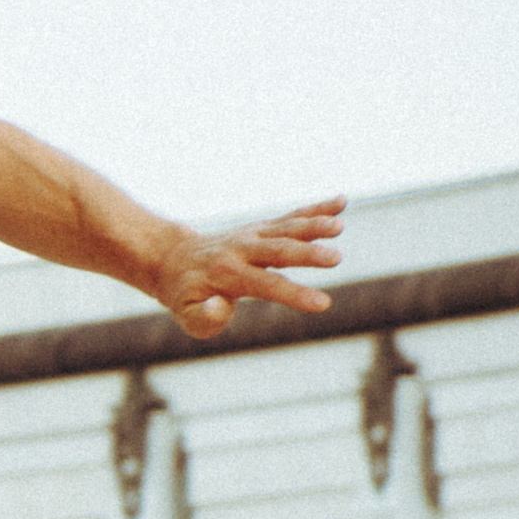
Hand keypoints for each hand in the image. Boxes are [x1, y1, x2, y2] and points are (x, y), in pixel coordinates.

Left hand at [151, 199, 343, 339]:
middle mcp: (242, 249)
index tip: (323, 303)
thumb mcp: (186, 314)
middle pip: (279, 250)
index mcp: (227, 274)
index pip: (266, 284)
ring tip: (339, 225)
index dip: (295, 294)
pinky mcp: (263, 227)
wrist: (175, 259)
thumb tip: (221, 306)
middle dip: (307, 254)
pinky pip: (291, 216)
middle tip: (336, 258)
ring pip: (287, 227)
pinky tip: (342, 201)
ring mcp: (254, 234)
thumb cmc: (186, 295)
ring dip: (314, 224)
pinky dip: (316, 208)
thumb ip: (204, 317)